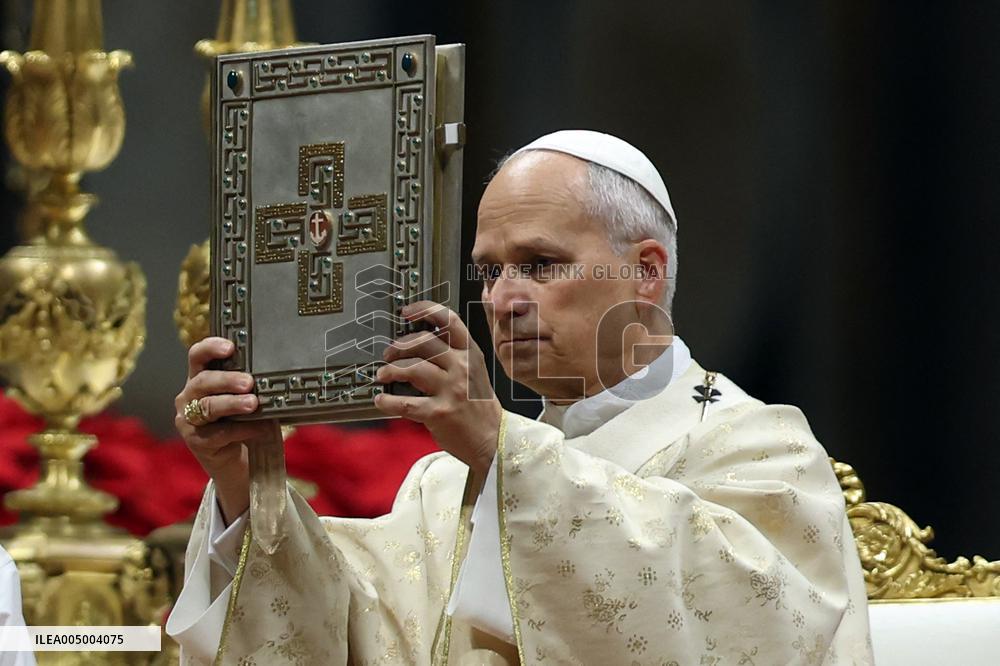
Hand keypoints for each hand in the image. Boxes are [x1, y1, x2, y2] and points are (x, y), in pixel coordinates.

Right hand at [174, 336, 275, 521]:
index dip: (210, 348)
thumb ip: (250, 385)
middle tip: (249, 382)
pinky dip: (242, 429)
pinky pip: (218, 434)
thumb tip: (278, 374)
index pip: (197, 356)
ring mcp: (188, 419)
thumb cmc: (242, 421)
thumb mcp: (245, 398)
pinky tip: (261, 428)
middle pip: (203, 381)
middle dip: (227, 380)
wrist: (236, 461)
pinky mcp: (196, 441)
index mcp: (200, 377)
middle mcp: (189, 395)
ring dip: (232, 404)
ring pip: (207, 407)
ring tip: (253, 404)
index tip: (230, 347)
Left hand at [374, 301, 502, 475]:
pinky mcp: (439, 412)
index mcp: (470, 354)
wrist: (493, 438)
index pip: (448, 320)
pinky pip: (405, 402)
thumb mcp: (474, 372)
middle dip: (399, 346)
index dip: (425, 310)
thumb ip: (452, 355)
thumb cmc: (478, 406)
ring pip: (412, 368)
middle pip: (423, 342)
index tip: (406, 312)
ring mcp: (451, 390)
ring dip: (390, 370)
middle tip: (389, 354)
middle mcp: (462, 367)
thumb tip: (415, 343)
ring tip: (382, 375)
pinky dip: (388, 400)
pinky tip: (381, 400)